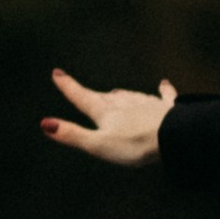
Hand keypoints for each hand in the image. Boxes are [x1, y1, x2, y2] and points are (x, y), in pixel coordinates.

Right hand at [42, 71, 174, 165]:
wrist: (174, 137)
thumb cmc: (135, 144)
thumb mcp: (98, 145)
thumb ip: (73, 135)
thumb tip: (45, 124)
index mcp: (106, 112)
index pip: (82, 97)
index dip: (68, 86)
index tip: (57, 73)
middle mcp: (124, 102)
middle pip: (105, 97)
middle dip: (94, 96)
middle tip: (85, 93)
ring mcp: (146, 103)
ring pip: (129, 96)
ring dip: (121, 96)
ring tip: (116, 95)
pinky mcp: (167, 108)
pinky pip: (164, 96)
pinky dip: (162, 90)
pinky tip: (163, 84)